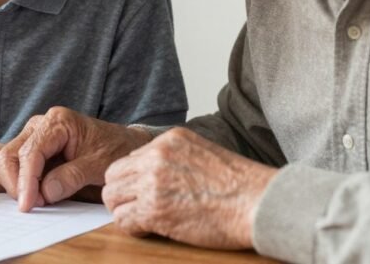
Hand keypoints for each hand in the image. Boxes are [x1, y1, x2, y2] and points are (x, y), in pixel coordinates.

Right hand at [0, 107, 150, 211]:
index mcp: (57, 122)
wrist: (125, 145)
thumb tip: (45, 193)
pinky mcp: (34, 150)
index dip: (27, 181)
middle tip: (32, 206)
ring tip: (38, 201)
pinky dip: (21, 184)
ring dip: (16, 185)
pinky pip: (17, 167)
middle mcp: (40, 125)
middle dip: (16, 183)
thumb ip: (73, 177)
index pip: (31, 153)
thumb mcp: (100, 165)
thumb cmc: (115, 150)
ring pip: (8, 161)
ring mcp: (34, 137)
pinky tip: (37, 196)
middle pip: (10, 155)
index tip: (28, 205)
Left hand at [103, 127, 275, 249]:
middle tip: (134, 207)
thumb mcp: (203, 152)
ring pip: (112, 197)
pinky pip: (123, 220)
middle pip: (113, 175)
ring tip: (141, 219)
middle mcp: (156, 156)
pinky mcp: (154, 210)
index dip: (133, 179)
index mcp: (169, 140)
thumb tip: (153, 171)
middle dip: (121, 193)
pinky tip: (147, 229)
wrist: (258, 202)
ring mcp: (153, 182)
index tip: (144, 193)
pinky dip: (131, 228)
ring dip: (123, 210)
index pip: (130, 158)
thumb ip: (175, 157)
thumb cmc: (240, 184)